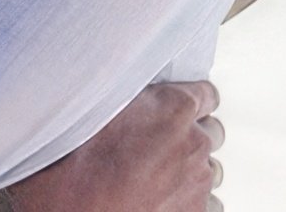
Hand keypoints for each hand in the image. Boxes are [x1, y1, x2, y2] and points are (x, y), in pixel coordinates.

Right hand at [3, 81, 223, 211]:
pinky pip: (210, 202)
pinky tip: (165, 197)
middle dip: (190, 134)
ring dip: (190, 168)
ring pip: (210, 168)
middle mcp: (194, 141)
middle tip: (158, 142)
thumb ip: (126, 94)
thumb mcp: (92, 106)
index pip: (206, 93)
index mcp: (175, 107)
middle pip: (211, 131)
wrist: (75, 207)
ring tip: (158, 174)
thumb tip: (125, 85)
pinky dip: (192, 200)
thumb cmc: (74, 163)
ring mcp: (198, 181)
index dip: (188, 99)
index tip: (174, 106)